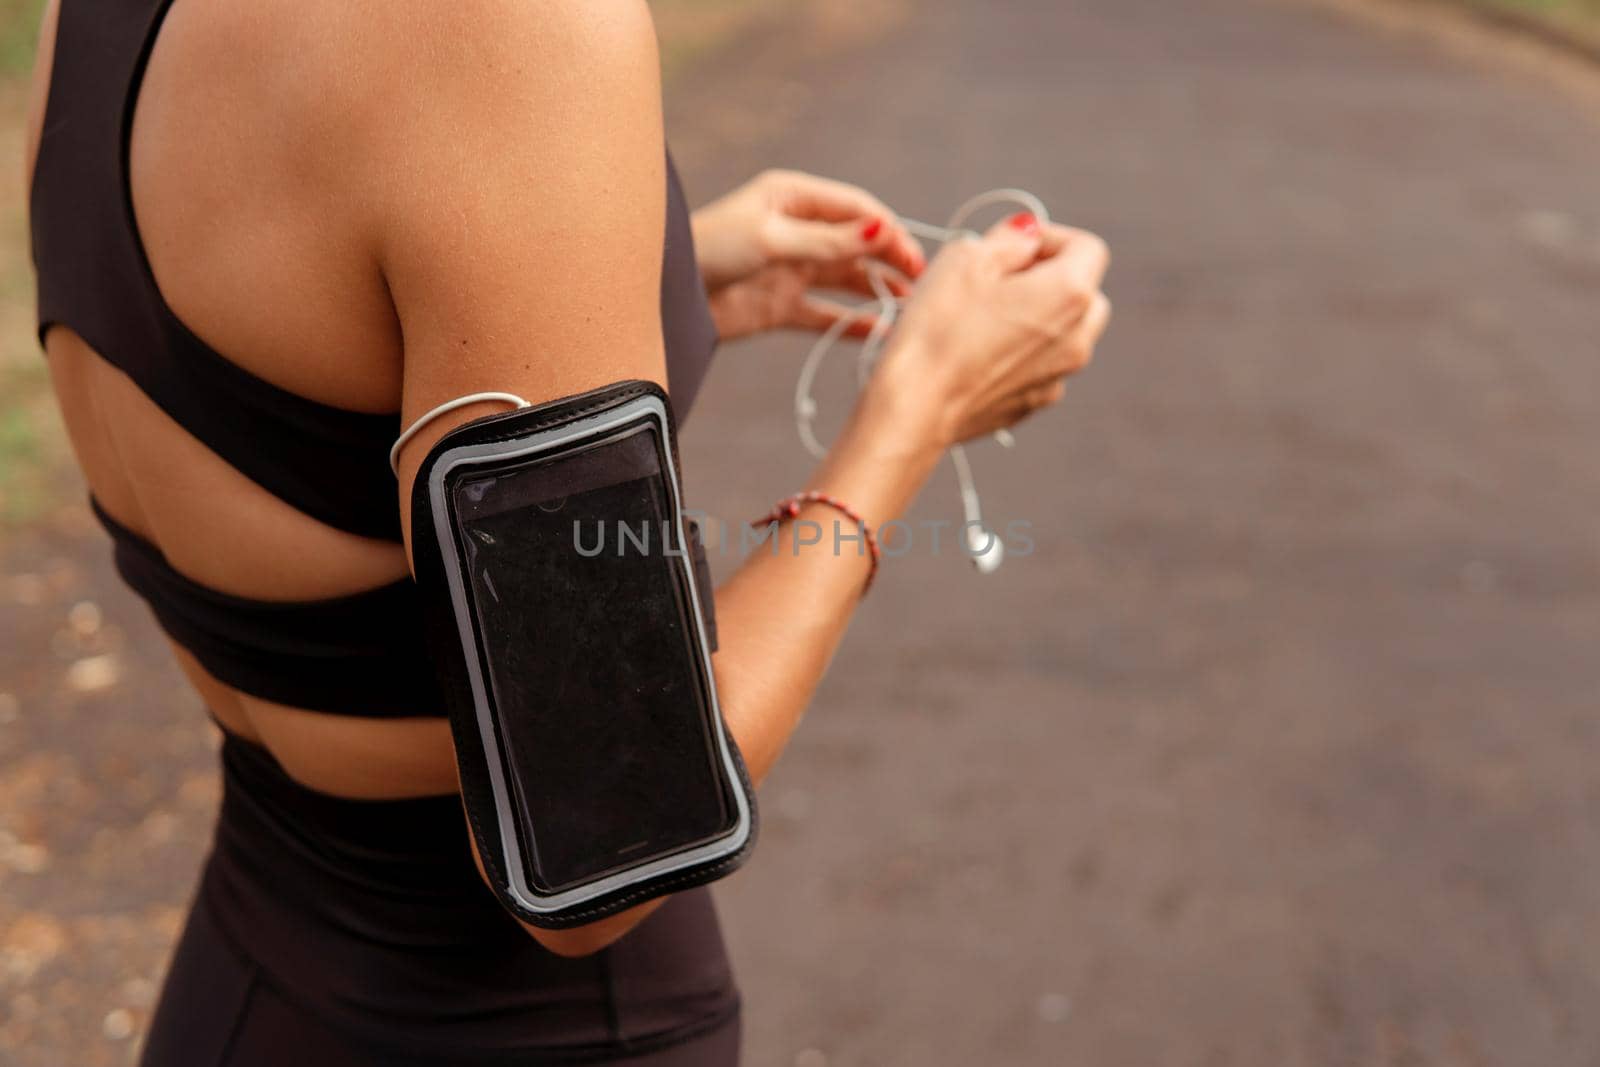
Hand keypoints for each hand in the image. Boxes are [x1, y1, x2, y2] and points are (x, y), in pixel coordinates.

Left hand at [691, 170, 925, 342]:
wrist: (665, 299)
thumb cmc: (710, 250)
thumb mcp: (771, 240)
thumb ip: (827, 241)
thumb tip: (880, 229)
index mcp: (793, 199)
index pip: (856, 208)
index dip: (887, 230)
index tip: (913, 256)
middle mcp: (797, 231)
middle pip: (856, 243)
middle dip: (889, 260)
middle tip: (920, 284)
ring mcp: (791, 269)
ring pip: (846, 278)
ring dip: (876, 290)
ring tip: (908, 309)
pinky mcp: (782, 305)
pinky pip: (826, 312)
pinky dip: (851, 322)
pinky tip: (877, 331)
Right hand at [869, 213, 1111, 445]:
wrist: (915, 408)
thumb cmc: (937, 329)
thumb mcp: (966, 257)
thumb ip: (1009, 239)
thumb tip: (1026, 236)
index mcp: (1070, 293)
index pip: (1086, 247)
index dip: (1048, 238)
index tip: (1012, 247)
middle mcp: (1078, 338)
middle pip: (1084, 292)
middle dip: (1049, 278)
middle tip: (999, 279)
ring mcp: (1058, 377)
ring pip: (1064, 332)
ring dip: (1036, 317)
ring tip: (983, 317)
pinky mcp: (1032, 404)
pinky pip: (1040, 366)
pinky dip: (1020, 354)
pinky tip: (977, 353)